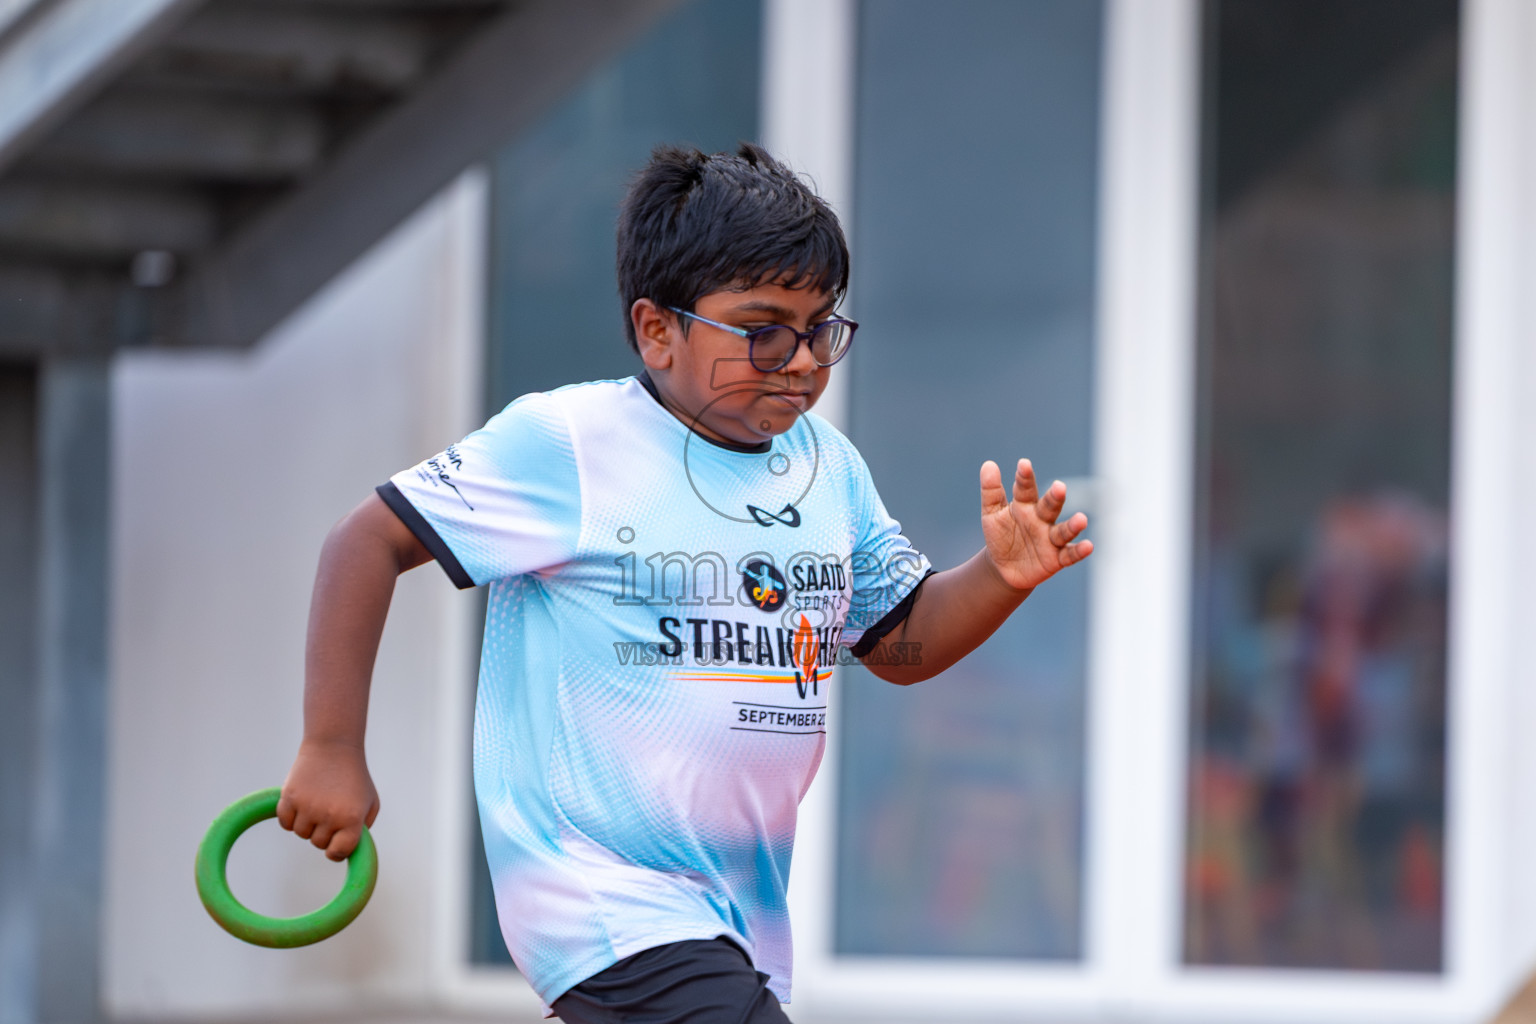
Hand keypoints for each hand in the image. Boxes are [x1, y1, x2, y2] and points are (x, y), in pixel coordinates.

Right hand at [277, 740, 378, 860]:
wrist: (334, 747)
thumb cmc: (354, 777)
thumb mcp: (370, 802)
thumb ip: (363, 829)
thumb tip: (348, 851)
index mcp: (351, 819)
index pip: (338, 852)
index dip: (336, 852)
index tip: (335, 847)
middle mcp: (329, 815)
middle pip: (318, 843)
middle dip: (324, 833)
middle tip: (329, 812)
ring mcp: (307, 807)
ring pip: (301, 833)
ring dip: (307, 824)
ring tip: (318, 802)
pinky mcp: (289, 797)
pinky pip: (285, 823)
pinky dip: (291, 817)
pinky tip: (302, 802)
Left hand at [979, 458, 1092, 591]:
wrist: (1003, 567)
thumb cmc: (1000, 535)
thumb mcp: (991, 514)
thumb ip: (991, 490)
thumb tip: (988, 464)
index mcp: (1025, 505)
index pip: (1025, 489)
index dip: (1024, 477)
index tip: (1023, 464)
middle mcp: (1042, 518)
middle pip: (1050, 506)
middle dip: (1055, 498)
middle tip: (1059, 487)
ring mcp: (1051, 538)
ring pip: (1064, 531)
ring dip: (1073, 525)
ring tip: (1081, 519)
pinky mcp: (1057, 559)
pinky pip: (1070, 555)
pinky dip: (1079, 552)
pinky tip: (1088, 546)